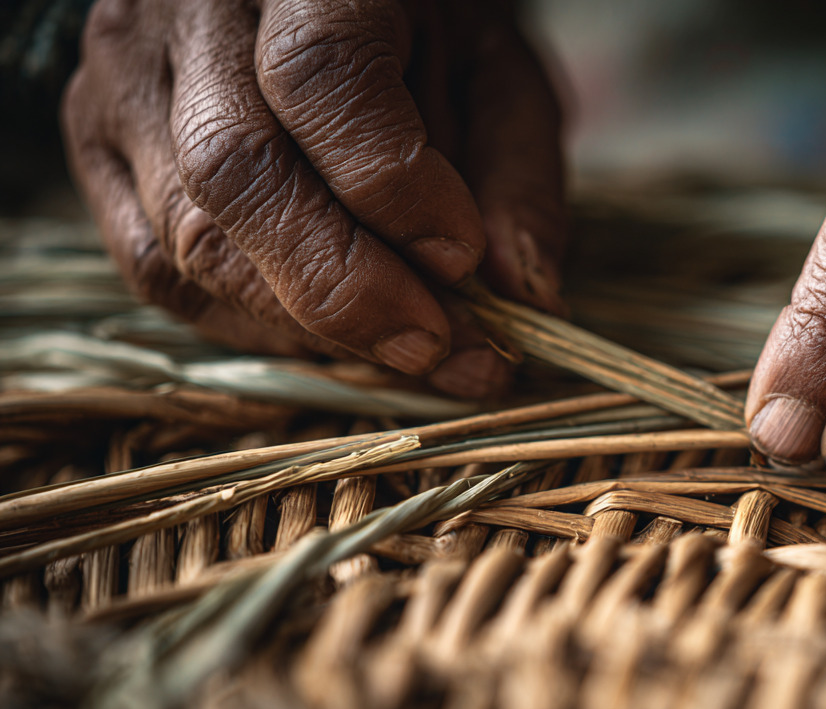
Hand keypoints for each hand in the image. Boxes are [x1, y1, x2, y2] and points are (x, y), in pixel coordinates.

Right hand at [62, 0, 564, 397]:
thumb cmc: (419, 20)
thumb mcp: (496, 70)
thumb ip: (519, 176)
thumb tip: (522, 300)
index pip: (319, 78)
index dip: (392, 187)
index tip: (463, 259)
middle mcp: (186, 13)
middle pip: (233, 173)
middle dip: (345, 289)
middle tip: (440, 349)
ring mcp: (123, 78)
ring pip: (188, 237)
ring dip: (307, 323)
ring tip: (405, 348)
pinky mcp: (94, 140)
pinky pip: (156, 267)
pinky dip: (252, 321)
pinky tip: (329, 333)